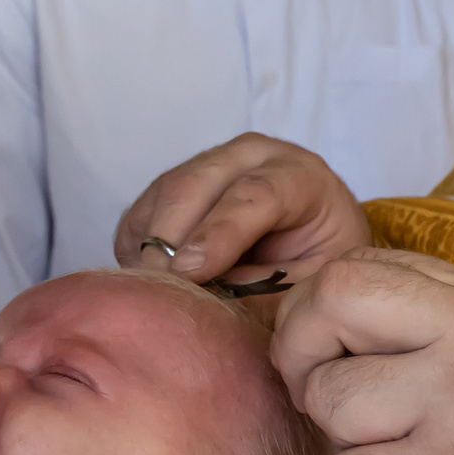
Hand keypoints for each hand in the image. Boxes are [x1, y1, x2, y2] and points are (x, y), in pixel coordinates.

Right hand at [114, 134, 370, 289]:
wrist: (311, 240)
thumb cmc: (315, 265)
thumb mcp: (310, 284)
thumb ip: (267, 290)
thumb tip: (208, 297)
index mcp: (299, 175)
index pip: (255, 194)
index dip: (219, 233)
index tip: (189, 272)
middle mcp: (250, 157)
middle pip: (194, 186)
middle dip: (169, 241)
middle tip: (159, 291)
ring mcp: (207, 164)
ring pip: (162, 197)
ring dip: (151, 249)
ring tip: (158, 294)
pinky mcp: (174, 186)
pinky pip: (141, 215)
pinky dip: (138, 251)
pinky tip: (153, 281)